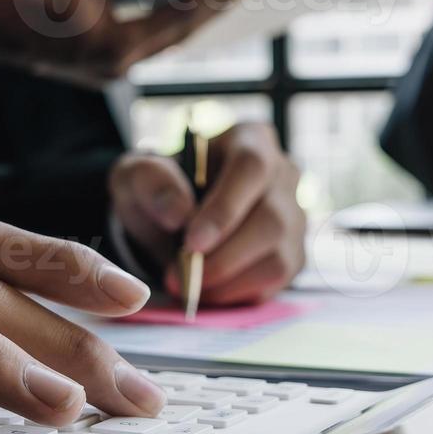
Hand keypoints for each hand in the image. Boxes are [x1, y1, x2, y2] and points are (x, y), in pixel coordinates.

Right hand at [0, 0, 245, 86]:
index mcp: (117, 45)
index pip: (181, 17)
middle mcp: (119, 67)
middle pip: (181, 37)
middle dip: (214, 10)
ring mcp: (111, 73)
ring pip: (166, 46)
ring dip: (194, 22)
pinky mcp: (103, 71)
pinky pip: (148, 48)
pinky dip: (168, 29)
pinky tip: (185, 13)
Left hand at [109, 122, 306, 305]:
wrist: (170, 218)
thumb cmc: (160, 188)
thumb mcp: (138, 174)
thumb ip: (151, 182)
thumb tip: (178, 213)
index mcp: (251, 139)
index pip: (252, 168)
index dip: (225, 208)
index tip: (191, 243)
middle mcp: (283, 175)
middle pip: (271, 219)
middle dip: (223, 257)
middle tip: (180, 276)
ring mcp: (294, 217)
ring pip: (278, 256)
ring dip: (229, 280)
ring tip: (189, 285)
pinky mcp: (293, 254)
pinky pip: (276, 281)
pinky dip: (238, 293)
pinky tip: (208, 289)